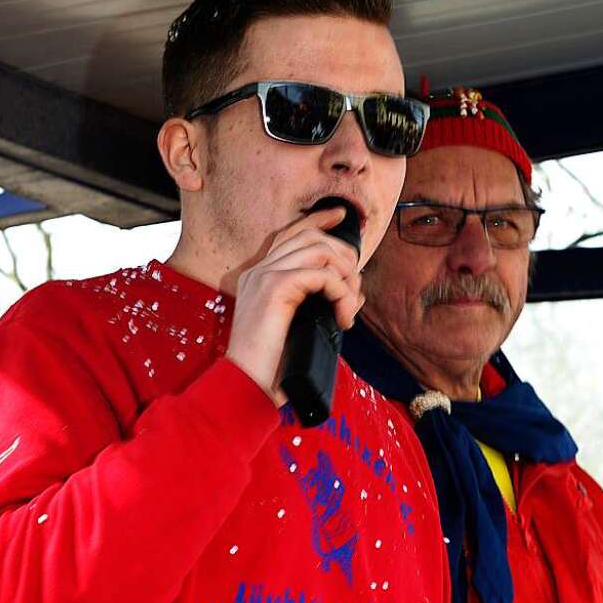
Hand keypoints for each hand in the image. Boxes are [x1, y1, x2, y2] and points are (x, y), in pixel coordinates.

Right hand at [226, 206, 363, 404]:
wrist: (246, 385)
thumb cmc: (270, 367)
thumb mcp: (297, 328)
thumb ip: (317, 305)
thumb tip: (354, 292)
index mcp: (258, 277)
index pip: (291, 234)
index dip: (319, 219)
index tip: (342, 217)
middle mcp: (258, 271)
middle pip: (311, 236)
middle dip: (344, 256)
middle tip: (355, 288)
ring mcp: (264, 276)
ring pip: (320, 251)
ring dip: (346, 277)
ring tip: (349, 306)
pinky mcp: (275, 288)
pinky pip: (322, 275)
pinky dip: (342, 294)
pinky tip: (343, 317)